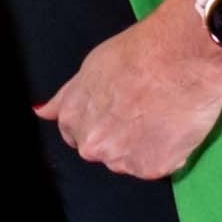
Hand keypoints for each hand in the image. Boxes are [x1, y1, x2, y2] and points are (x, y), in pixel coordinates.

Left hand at [41, 0, 221, 182]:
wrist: (180, 55)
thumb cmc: (139, 53)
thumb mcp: (89, 68)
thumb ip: (66, 97)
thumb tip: (41, 111)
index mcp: (72, 119)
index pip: (77, 135)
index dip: (101, 122)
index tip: (119, 110)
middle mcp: (91, 145)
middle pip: (104, 151)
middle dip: (121, 137)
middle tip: (144, 108)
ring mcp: (121, 160)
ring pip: (131, 162)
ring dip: (144, 146)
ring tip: (162, 113)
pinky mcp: (152, 168)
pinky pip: (160, 166)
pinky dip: (169, 152)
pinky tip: (174, 125)